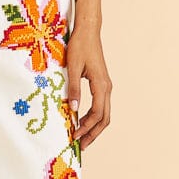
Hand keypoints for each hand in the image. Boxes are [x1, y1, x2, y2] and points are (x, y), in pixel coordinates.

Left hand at [65, 25, 111, 147]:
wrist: (89, 31)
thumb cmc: (80, 46)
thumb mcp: (73, 67)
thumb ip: (73, 88)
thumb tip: (72, 109)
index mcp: (101, 85)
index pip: (97, 114)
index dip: (86, 127)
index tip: (74, 136)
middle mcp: (107, 88)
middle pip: (104, 118)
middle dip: (93, 134)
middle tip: (81, 146)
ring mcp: (106, 86)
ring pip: (104, 113)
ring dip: (94, 127)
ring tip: (82, 138)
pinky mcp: (101, 84)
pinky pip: (101, 106)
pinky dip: (93, 117)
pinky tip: (82, 121)